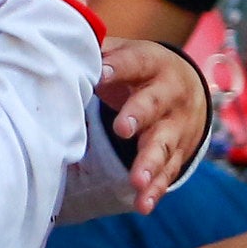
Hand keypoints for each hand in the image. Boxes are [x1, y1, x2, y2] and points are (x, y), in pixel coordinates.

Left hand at [95, 38, 211, 203]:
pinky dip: (156, 190)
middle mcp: (169, 95)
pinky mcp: (177, 153)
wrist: (189, 88)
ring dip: (149, 164)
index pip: (136, 62)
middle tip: (122, 129)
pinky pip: (168, 173)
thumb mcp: (127, 52)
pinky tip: (143, 205)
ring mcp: (175, 127)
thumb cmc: (140, 69)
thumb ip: (100, 50)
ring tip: (137, 181)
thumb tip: (56, 42)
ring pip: (163, 145)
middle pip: (154, 105)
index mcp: (153, 64)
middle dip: (139, 116)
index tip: (101, 73)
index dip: (120, 67)